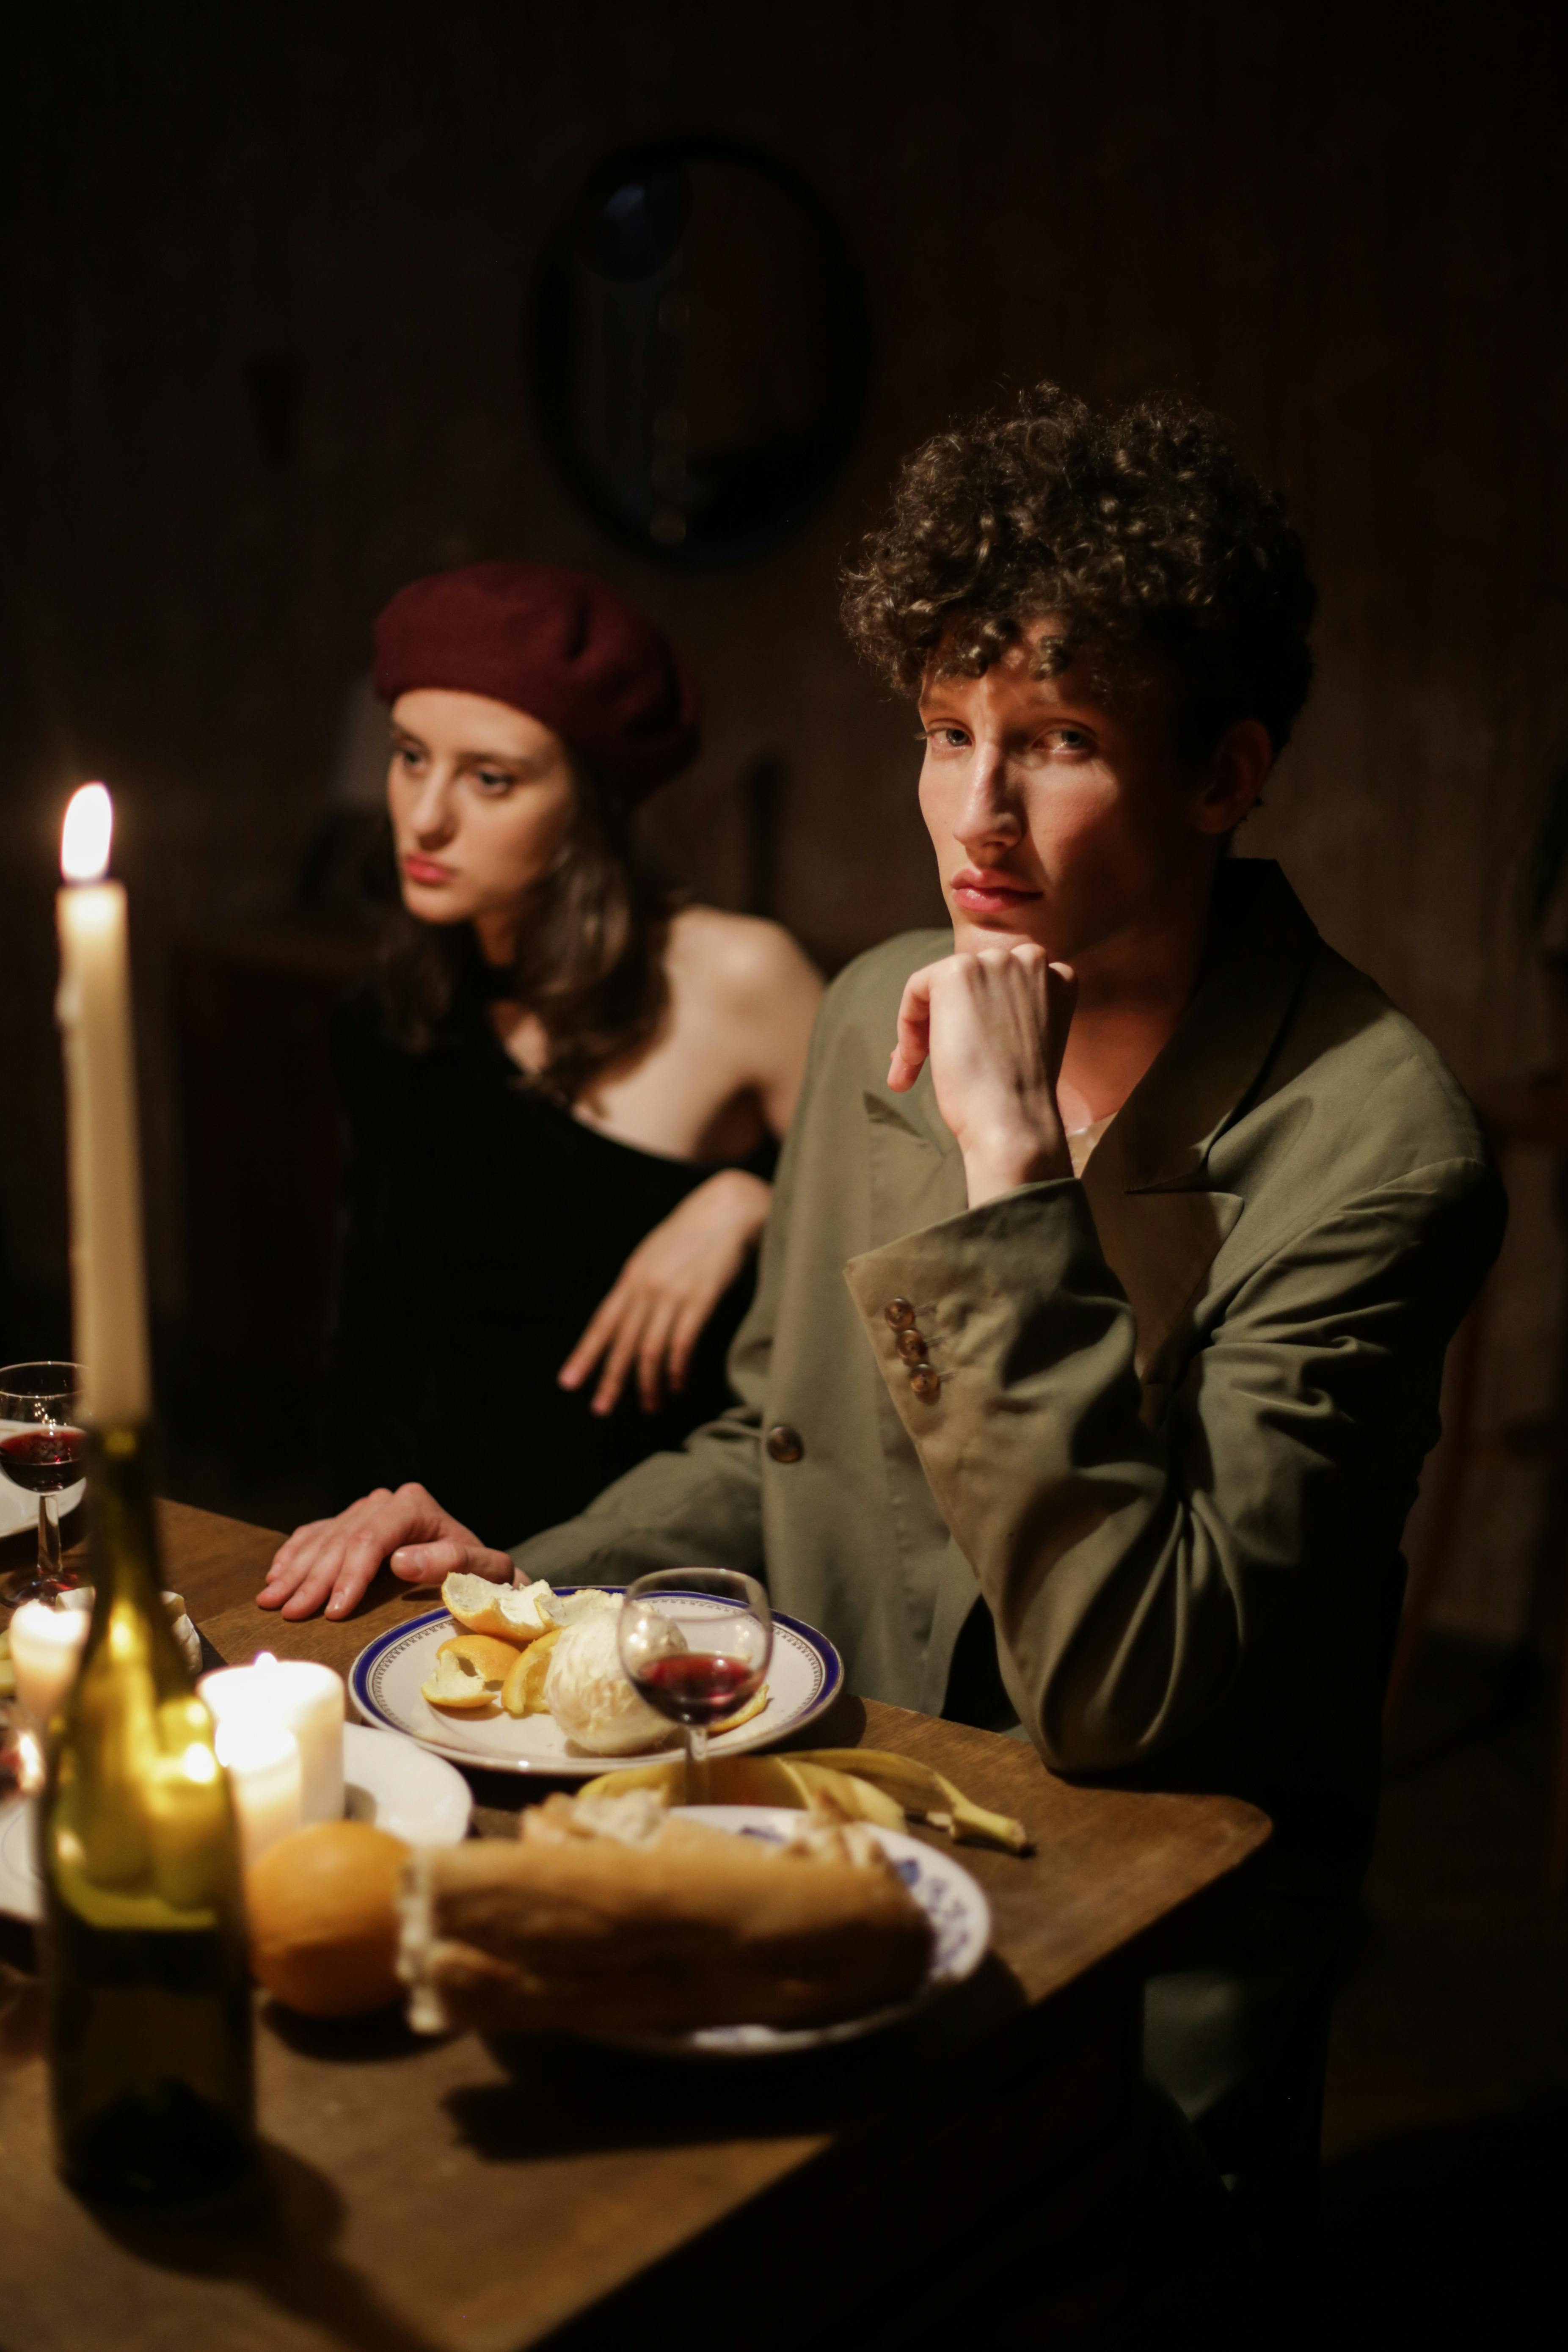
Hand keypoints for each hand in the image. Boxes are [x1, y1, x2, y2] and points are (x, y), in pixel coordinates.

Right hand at [258, 1484, 513, 1620]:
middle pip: (341, 1540)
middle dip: (313, 1579)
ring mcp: (366, 1508)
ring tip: (272, 1600)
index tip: (332, 1610)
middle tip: (291, 1613)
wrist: (480, 1569)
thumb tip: (402, 1561)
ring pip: (322, 1538)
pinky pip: (315, 1533)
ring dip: (294, 1570)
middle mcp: (386, 1500)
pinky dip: (294, 1555)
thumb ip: (451, 1561)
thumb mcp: (483, 1569)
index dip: (348, 1575)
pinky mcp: (352, 1521)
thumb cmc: (482, 1575)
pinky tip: (277, 1576)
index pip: (371, 1539)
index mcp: (414, 1505)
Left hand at [559, 1168, 771, 1415]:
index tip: (568, 1382)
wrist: (729, 1209)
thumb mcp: (655, 1254)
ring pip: (650, 1349)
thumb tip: (628, 1316)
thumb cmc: (695, 1232)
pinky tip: (677, 1385)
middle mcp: (646, 1287)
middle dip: (611, 1379)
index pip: (602, 1322)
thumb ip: (640, 1284)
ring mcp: (673, 1293)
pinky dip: (677, 1368)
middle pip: (622, 1342)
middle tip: (601, 1410)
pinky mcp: (701, 1299)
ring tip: (650, 1405)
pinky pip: (682, 1343)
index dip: (585, 1354)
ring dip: (648, 1383)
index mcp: (632, 1276)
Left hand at [889, 946, 1077, 1205]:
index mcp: (1058, 978)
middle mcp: (1031, 960)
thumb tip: (962, 1012)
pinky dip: (908, 1024)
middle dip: (946, 1020)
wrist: (1013, 1121)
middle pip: (972, 981)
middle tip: (926, 1064)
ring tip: (912, 1070)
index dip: (976, 1018)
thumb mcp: (1027, 1042)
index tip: (967, 1053)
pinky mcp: (958, 971)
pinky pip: (917, 988)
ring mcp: (995, 962)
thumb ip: (1007, 1013)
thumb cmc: (1019, 1097)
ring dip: (923, 1029)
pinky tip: (913, 1061)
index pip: (1002, 984)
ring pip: (942, 987)